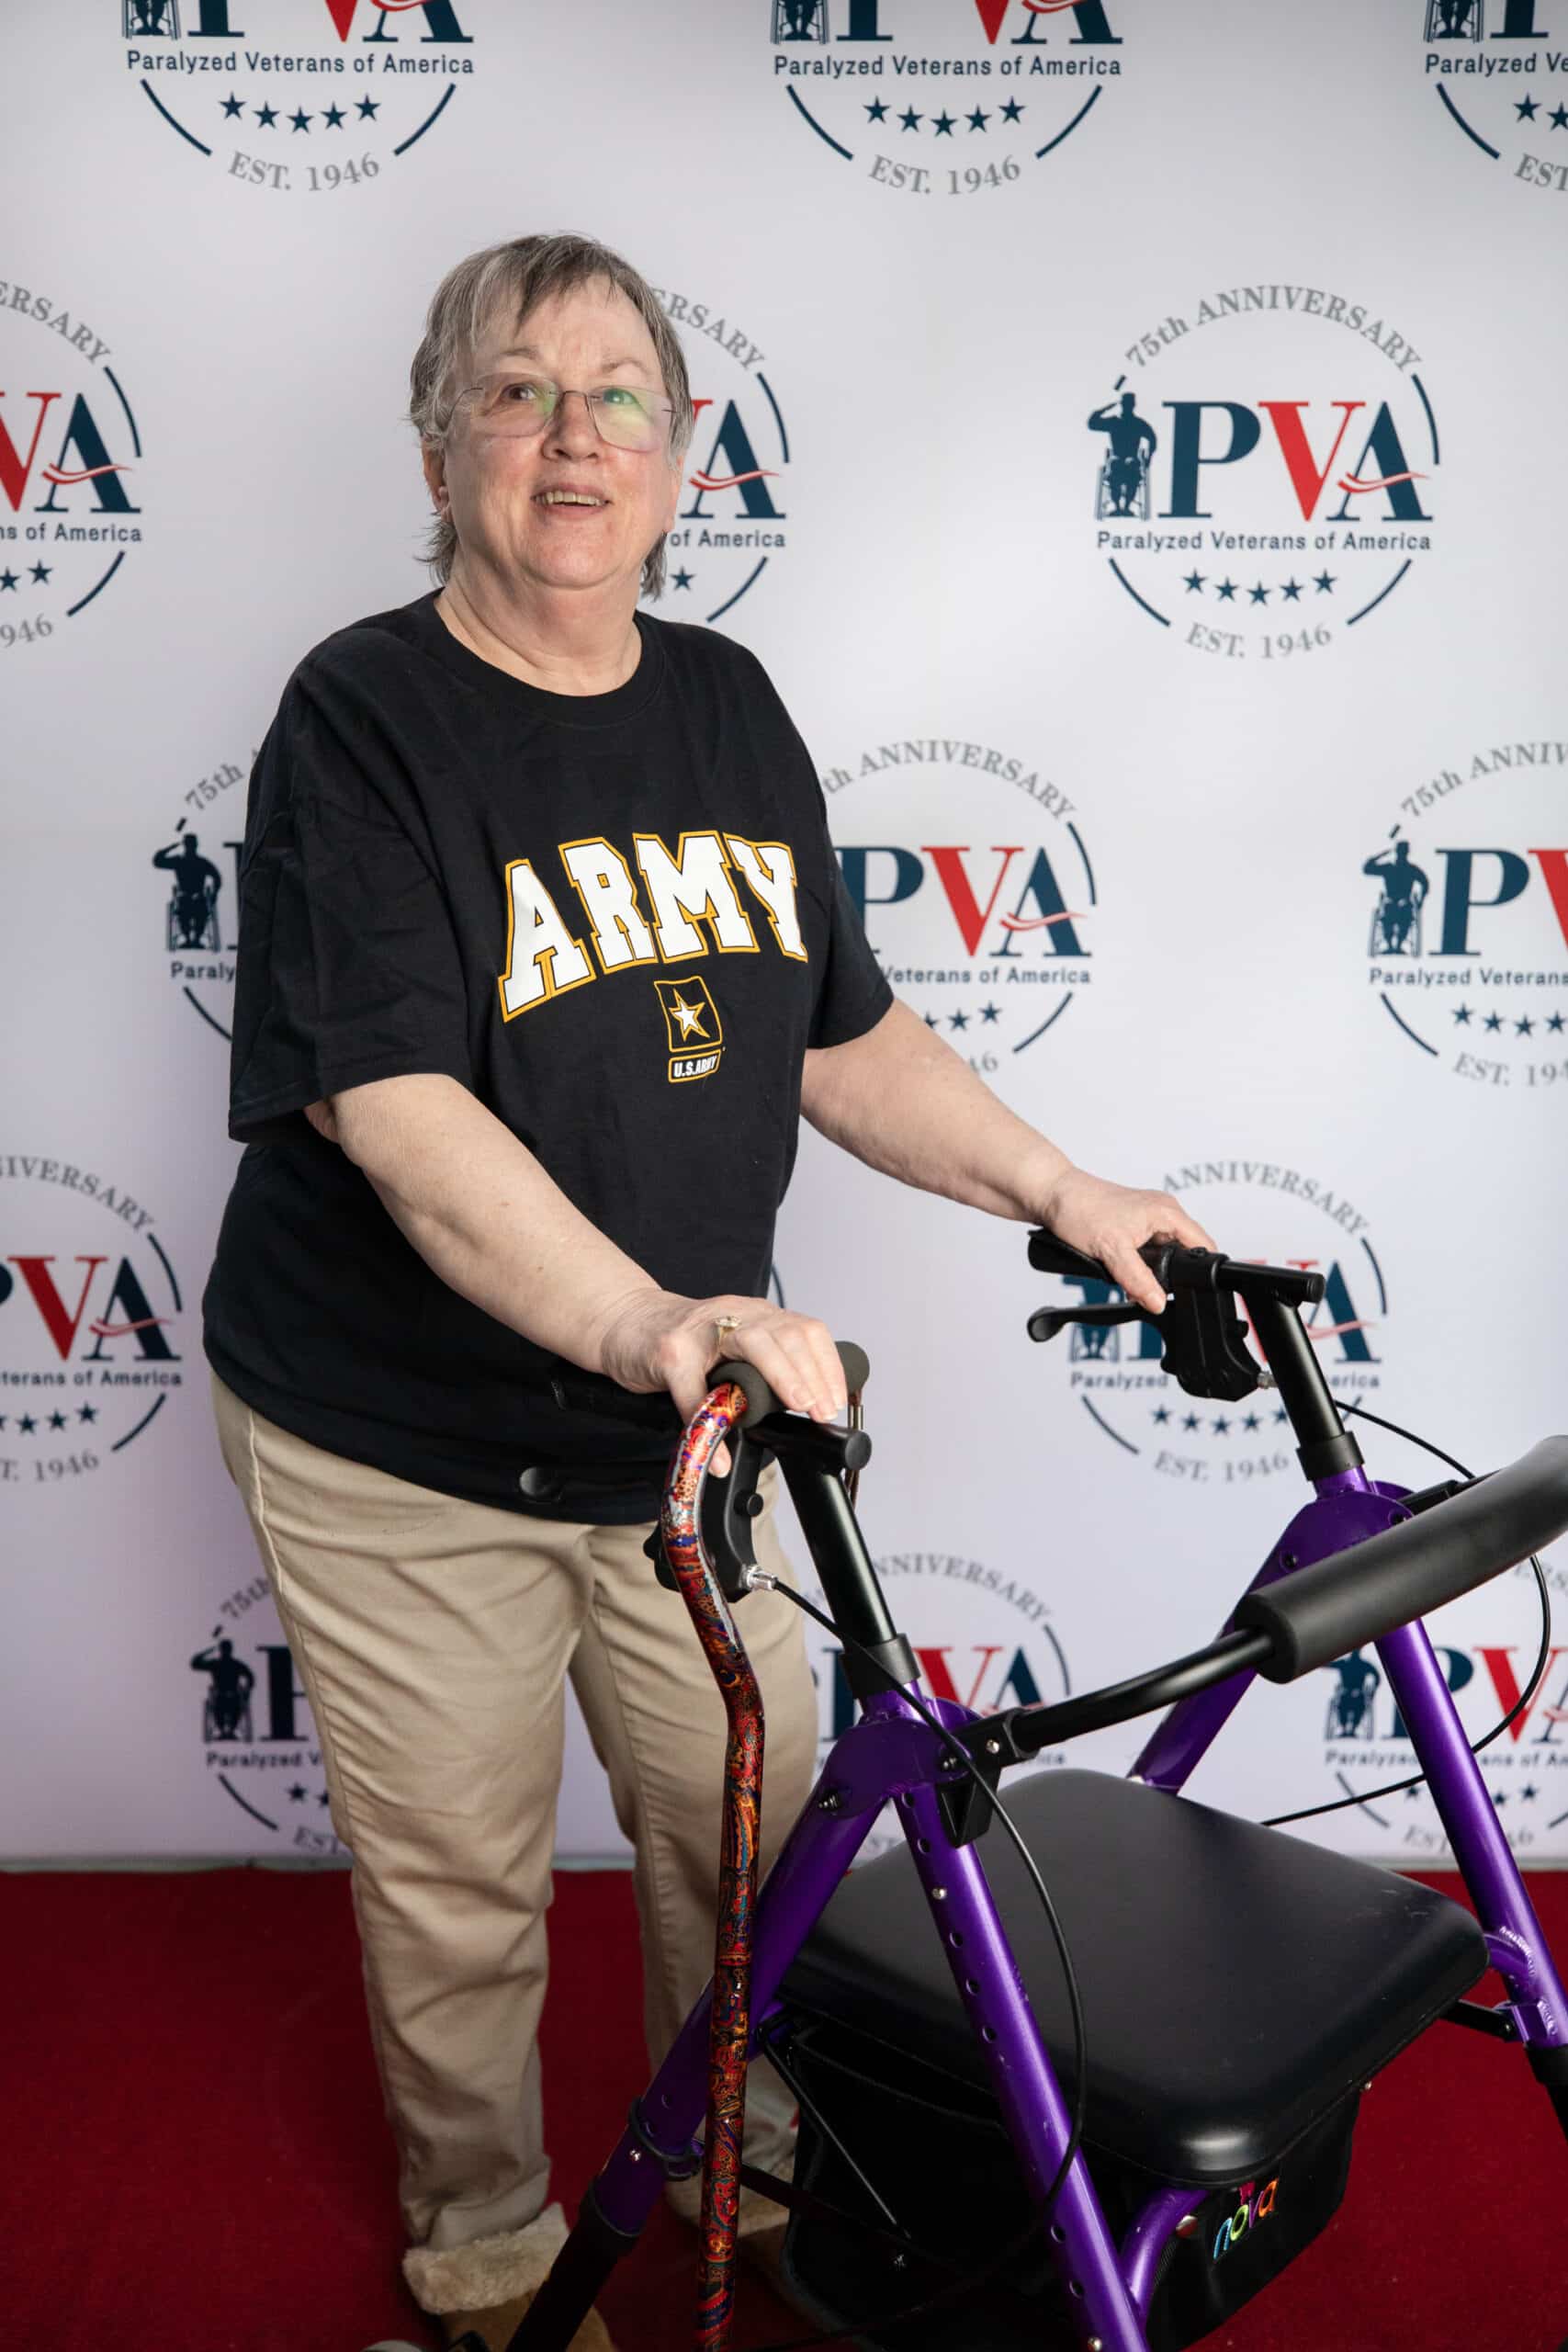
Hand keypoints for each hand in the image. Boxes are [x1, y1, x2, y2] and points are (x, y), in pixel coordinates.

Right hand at [596, 1291, 847, 1437]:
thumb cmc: (683, 1342)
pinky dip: (709, 1425)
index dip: (827, 1366)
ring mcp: (701, 1330)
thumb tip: (801, 1409)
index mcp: (757, 1315)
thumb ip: (763, 1366)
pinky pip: (693, 1392)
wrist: (624, 1322)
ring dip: (782, 1378)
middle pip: (787, 1334)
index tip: (835, 1402)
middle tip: (822, 1411)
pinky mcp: (669, 1352)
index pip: (807, 1330)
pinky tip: (718, 1456)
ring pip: (753, 1344)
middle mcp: (735, 1313)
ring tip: (797, 1409)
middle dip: (812, 1375)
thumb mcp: (732, 1346)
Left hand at [1036, 1168, 1214, 1315]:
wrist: (1051, 1195)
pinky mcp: (1133, 1224)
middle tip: (1148, 1289)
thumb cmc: (1079, 1209)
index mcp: (1167, 1212)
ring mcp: (1148, 1217)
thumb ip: (1138, 1279)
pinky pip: (1146, 1250)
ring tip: (1129, 1277)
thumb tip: (1158, 1302)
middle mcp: (1162, 1211)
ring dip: (1150, 1270)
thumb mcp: (1112, 1250)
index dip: (1199, 1269)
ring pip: (1163, 1254)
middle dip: (1169, 1274)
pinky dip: (1137, 1264)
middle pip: (1183, 1252)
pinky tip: (1121, 1269)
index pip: (1202, 1244)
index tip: (1190, 1290)